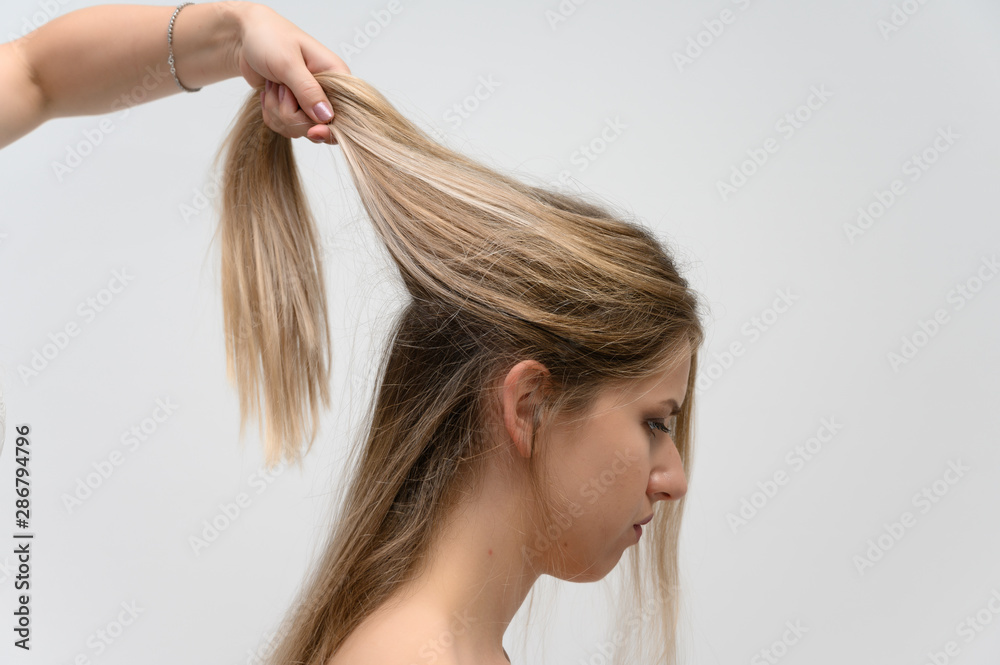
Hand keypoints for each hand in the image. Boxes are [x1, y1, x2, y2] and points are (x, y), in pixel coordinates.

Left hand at [233, 3, 349, 143]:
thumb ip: (307, 90)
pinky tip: (268, 93)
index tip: (312, 131)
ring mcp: (310, 102)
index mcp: (336, 77)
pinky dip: (271, 113)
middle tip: (279, 88)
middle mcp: (327, 93)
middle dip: (290, 113)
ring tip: (273, 85)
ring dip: (277, 111)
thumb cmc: (269, 37)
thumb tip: (327, 117)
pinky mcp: (294, 108)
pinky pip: (285, 127)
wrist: (246, 36)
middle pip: (316, 126)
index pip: (344, 115)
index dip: (328, 128)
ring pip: (298, 128)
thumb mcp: (288, 62)